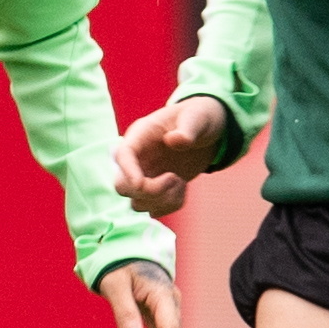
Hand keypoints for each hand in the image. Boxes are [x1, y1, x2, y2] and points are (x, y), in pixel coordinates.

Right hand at [112, 95, 229, 217]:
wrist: (207, 132)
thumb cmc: (199, 118)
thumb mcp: (197, 117)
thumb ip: (187, 129)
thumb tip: (175, 140)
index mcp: (141, 135)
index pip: (123, 155)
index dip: (127, 171)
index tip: (140, 184)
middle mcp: (138, 159)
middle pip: (122, 186)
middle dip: (148, 191)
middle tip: (174, 179)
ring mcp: (146, 176)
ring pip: (137, 203)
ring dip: (162, 200)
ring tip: (180, 182)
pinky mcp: (157, 191)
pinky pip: (155, 210)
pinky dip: (170, 205)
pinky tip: (183, 189)